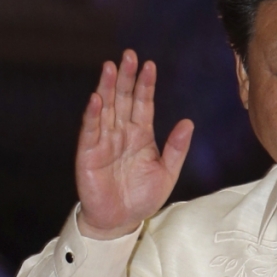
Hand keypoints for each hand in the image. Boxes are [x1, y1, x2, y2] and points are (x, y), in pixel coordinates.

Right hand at [75, 50, 192, 239]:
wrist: (120, 221)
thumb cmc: (142, 198)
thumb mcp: (166, 173)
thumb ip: (176, 148)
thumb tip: (188, 122)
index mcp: (141, 135)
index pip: (143, 104)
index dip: (146, 85)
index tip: (150, 65)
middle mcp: (121, 133)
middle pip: (124, 99)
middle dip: (126, 77)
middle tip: (129, 55)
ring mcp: (104, 141)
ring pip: (106, 109)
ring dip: (108, 88)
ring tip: (111, 68)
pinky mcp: (88, 153)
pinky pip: (90, 130)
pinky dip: (93, 115)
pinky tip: (97, 99)